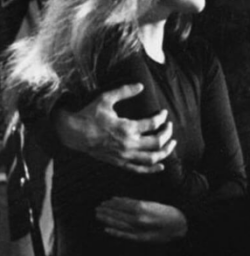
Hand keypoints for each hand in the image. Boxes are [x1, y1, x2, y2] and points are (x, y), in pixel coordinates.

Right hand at [53, 83, 175, 173]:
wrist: (72, 133)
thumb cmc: (88, 114)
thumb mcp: (105, 99)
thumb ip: (124, 91)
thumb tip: (141, 85)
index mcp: (126, 127)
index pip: (153, 124)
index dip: (161, 117)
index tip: (163, 113)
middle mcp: (128, 143)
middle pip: (157, 141)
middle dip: (167, 133)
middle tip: (169, 126)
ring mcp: (124, 155)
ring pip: (152, 157)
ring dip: (165, 151)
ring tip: (172, 143)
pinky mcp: (119, 162)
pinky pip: (138, 169)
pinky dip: (151, 169)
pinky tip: (162, 166)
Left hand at [96, 197, 186, 242]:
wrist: (180, 226)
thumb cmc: (169, 214)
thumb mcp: (155, 204)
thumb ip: (139, 204)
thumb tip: (122, 201)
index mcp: (142, 208)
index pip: (122, 205)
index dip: (113, 203)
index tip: (105, 201)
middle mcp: (138, 218)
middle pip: (118, 214)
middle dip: (107, 211)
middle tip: (97, 208)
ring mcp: (138, 229)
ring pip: (119, 223)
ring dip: (108, 219)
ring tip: (99, 216)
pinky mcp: (140, 238)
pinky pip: (124, 235)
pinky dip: (115, 232)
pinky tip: (106, 230)